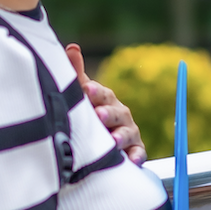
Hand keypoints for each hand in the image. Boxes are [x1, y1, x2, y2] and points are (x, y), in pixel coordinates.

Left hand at [65, 43, 146, 163]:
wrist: (104, 142)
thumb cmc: (92, 113)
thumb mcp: (83, 95)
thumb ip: (78, 74)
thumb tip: (72, 47)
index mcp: (107, 100)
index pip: (102, 93)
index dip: (95, 92)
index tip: (87, 90)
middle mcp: (120, 115)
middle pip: (117, 113)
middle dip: (108, 114)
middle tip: (98, 115)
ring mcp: (129, 133)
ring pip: (128, 133)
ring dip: (121, 136)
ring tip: (113, 141)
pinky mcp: (134, 152)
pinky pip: (138, 154)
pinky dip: (136, 157)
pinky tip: (131, 161)